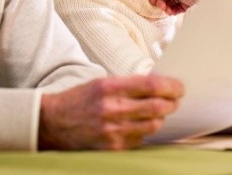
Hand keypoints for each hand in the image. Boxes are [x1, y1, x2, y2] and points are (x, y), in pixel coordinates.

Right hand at [37, 74, 183, 149]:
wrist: (52, 123)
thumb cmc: (79, 100)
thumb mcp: (102, 83)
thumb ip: (129, 85)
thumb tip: (160, 87)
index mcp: (110, 87)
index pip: (152, 85)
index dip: (171, 86)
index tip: (179, 87)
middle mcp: (112, 109)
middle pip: (157, 107)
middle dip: (171, 103)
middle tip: (174, 100)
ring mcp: (113, 131)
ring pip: (153, 125)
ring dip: (160, 118)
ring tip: (158, 112)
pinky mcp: (112, 148)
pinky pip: (141, 140)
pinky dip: (145, 131)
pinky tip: (140, 125)